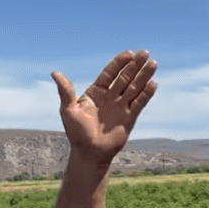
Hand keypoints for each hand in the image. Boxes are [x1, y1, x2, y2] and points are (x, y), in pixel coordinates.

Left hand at [52, 50, 157, 166]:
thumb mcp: (68, 110)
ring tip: (153, 64)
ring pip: (134, 87)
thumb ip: (65, 91)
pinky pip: (140, 103)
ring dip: (144, 76)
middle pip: (124, 77)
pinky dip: (146, 93)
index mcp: (95, 93)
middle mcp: (110, 97)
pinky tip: (153, 83)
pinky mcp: (130, 118)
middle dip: (135, 66)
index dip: (119, 63)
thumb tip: (55, 73)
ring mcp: (121, 107)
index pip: (109, 74)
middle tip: (145, 53)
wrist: (90, 153)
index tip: (129, 54)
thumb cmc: (77, 133)